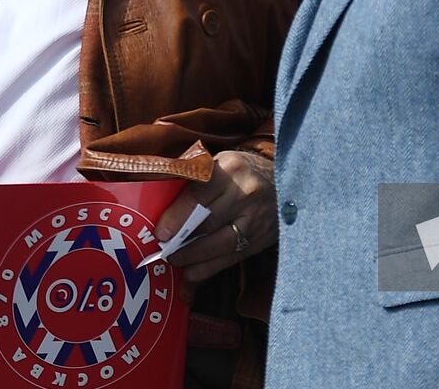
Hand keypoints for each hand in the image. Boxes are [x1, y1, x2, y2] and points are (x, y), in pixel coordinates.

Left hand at [156, 150, 275, 286]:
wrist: (284, 180)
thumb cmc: (240, 172)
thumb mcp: (219, 163)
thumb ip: (193, 178)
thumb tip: (155, 201)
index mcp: (231, 168)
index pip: (199, 194)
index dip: (178, 215)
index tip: (160, 232)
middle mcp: (247, 192)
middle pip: (209, 222)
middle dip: (181, 240)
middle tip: (162, 250)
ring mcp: (257, 218)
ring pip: (221, 244)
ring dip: (193, 257)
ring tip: (174, 260)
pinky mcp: (262, 239)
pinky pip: (231, 258)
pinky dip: (209, 269)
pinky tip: (191, 274)